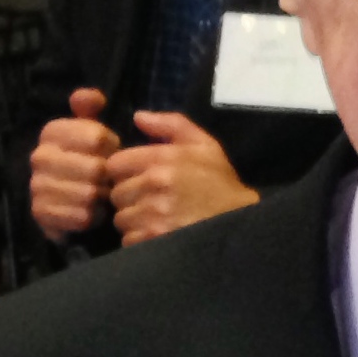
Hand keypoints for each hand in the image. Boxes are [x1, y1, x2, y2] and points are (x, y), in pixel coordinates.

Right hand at [31, 87, 118, 235]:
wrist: (76, 204)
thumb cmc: (92, 162)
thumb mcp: (94, 132)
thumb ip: (90, 110)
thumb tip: (91, 96)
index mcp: (52, 131)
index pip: (97, 137)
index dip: (112, 147)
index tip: (109, 152)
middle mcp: (39, 156)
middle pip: (95, 169)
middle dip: (109, 177)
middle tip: (107, 179)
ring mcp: (37, 186)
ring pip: (89, 194)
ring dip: (102, 198)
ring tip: (100, 195)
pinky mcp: (40, 213)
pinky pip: (81, 217)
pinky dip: (93, 217)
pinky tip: (91, 213)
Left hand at [105, 111, 256, 243]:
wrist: (243, 221)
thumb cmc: (221, 183)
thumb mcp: (204, 145)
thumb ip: (172, 125)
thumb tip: (138, 116)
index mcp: (163, 158)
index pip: (115, 165)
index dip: (125, 172)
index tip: (139, 178)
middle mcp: (155, 184)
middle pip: (116, 194)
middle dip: (130, 198)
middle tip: (151, 201)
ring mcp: (154, 214)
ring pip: (121, 219)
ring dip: (135, 221)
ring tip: (157, 219)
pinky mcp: (155, 239)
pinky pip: (130, 240)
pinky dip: (141, 239)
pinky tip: (160, 234)